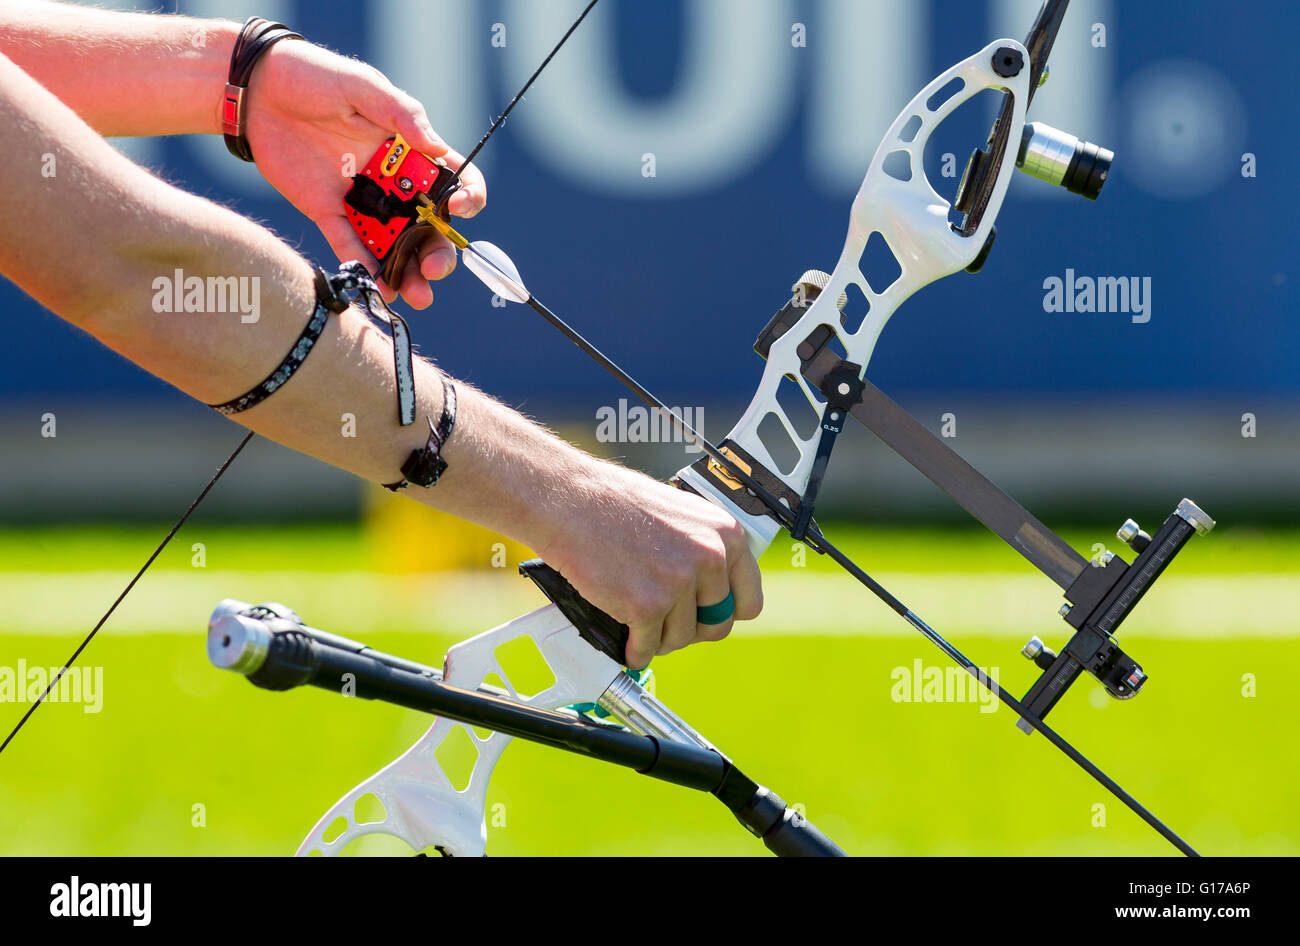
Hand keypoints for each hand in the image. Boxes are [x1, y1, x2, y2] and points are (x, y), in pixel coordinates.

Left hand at [241, 39, 485, 308]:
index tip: (457, 209)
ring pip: (394, 244)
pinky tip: (377, 286)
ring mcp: (362, 199)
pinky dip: (364, 267)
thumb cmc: (314, 75)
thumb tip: (436, 147)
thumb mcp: (363, 86)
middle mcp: (393, 179)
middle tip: (433, 269)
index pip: (453, 179)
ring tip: (413, 295)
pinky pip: (350, 245)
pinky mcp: (328, 211)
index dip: (466, 197)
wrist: (255, 88)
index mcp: (410, 149)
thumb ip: (402, 114)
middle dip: (438, 252)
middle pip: (428, 225)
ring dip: (408, 272)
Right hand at [535, 464, 763, 669]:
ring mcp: (679, 583)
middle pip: (717, 625)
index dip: (724, 612)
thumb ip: (704, 549)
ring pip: (682, 639)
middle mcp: (710, 558)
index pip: (749, 599)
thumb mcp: (682, 515)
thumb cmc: (616, 503)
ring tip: (642, 625)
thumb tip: (710, 588)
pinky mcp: (647, 606)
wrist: (571, 501)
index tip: (707, 615)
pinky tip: (628, 641)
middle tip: (669, 623)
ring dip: (661, 638)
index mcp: (725, 535)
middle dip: (692, 629)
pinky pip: (648, 647)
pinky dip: (636, 650)